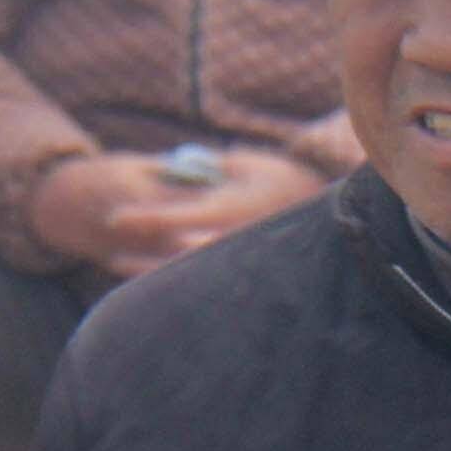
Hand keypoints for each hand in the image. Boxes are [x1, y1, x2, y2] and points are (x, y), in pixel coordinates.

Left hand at [34, 145, 315, 274]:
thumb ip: (214, 169)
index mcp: (233, 209)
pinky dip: (178, 284)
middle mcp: (236, 241)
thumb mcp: (249, 165)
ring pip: (191, 276)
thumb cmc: (286, 182)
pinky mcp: (250, 277)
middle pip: (178, 258)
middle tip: (111, 256)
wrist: (339, 216)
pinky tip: (155, 285)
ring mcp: (244, 264)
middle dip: (144, 261)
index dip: (146, 218)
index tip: (115, 220)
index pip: (179, 217)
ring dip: (156, 276)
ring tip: (122, 269)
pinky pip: (207, 285)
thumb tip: (180, 172)